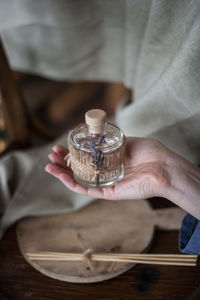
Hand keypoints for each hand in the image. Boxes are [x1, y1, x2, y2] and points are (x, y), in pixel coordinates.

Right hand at [45, 137, 171, 199]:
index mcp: (111, 161)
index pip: (87, 158)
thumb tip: (100, 135)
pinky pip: (88, 189)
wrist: (164, 167)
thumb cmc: (152, 153)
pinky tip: (62, 176)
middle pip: (80, 169)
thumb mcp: (130, 141)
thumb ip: (114, 141)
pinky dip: (73, 184)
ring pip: (80, 180)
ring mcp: (107, 183)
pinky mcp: (109, 193)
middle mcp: (107, 173)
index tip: (63, 145)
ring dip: (63, 174)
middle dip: (64, 162)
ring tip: (49, 166)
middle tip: (52, 155)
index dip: (74, 152)